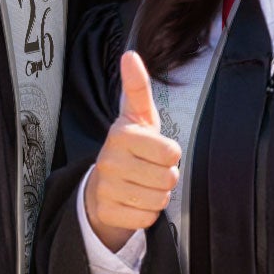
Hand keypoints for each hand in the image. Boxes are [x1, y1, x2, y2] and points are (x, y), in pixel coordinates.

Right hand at [84, 50, 181, 251]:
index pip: (171, 152)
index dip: (170, 154)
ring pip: (159, 200)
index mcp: (121, 134)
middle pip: (168, 178)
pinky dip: (146, 213)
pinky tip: (134, 201)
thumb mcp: (138, 117)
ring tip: (142, 184)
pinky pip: (147, 218)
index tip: (156, 150)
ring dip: (157, 195)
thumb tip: (130, 55)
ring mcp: (106, 188)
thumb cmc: (131, 147)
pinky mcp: (106, 212)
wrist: (103, 185)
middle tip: (150, 170)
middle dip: (166, 177)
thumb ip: (138, 87)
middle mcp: (109, 160)